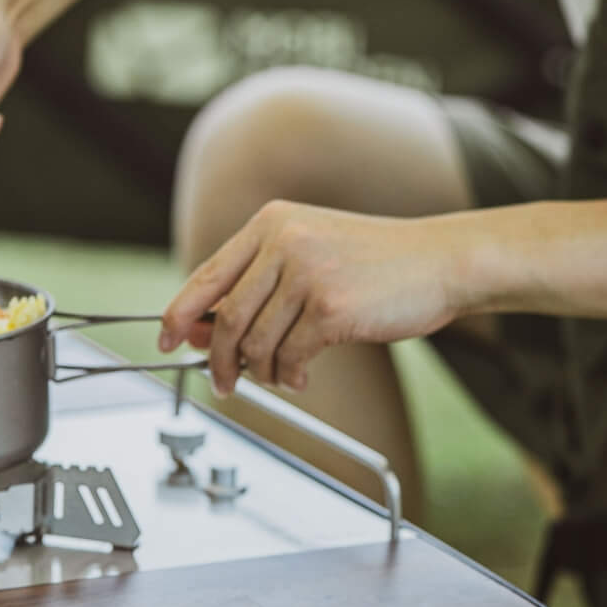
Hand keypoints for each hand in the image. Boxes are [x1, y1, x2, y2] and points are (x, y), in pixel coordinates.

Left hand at [160, 201, 464, 394]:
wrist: (439, 261)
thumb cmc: (378, 263)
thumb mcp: (312, 252)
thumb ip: (261, 282)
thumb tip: (207, 329)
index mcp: (271, 223)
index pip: (207, 275)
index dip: (179, 314)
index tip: (167, 340)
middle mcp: (284, 242)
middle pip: (227, 317)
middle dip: (218, 360)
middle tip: (224, 383)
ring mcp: (308, 273)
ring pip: (256, 342)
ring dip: (260, 372)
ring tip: (276, 377)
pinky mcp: (332, 308)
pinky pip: (290, 356)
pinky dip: (289, 375)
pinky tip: (300, 376)